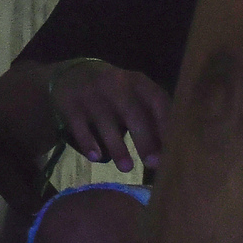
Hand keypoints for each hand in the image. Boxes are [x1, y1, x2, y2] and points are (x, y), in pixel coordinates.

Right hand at [47, 60, 169, 171]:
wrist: (73, 74)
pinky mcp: (70, 105)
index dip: (165, 124)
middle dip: (144, 139)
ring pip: (106, 122)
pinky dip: (89, 142)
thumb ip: (151, 116)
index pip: (157, 101)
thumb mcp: (135, 96)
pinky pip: (79, 126)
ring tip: (127, 168)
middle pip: (133, 113)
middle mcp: (116, 85)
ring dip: (118, 146)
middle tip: (153, 163)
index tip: (172, 148)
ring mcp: (91, 94)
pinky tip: (96, 158)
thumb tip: (168, 149)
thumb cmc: (115, 92)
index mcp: (139, 82)